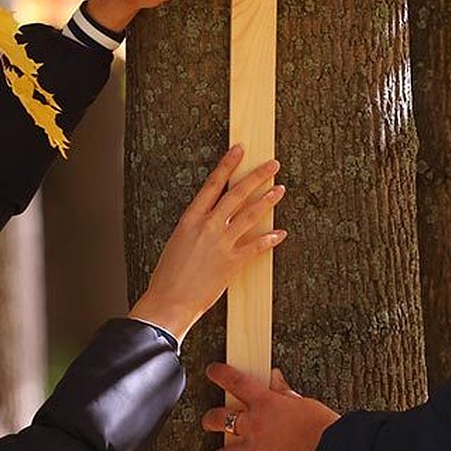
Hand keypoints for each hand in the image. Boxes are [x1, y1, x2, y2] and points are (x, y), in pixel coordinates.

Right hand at [128, 147, 285, 343]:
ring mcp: (222, 243)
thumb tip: (210, 218)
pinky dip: (270, 239)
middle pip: (237, 194)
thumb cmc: (168, 274)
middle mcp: (208, 226)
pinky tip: (281, 233)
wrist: (170, 300)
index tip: (239, 150)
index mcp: (191, 218)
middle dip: (257, 176)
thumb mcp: (178, 241)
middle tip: (272, 164)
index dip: (228, 165)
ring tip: (280, 189)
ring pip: (250, 215)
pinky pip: (256, 247)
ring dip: (267, 201)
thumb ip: (196, 226)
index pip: (213, 183)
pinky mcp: (233, 262)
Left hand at [203, 364, 339, 450]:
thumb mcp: (304, 403)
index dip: (221, 374)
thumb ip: (284, 393)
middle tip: (209, 421)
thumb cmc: (325, 428)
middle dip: (210, 420)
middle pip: (219, 419)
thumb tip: (275, 378)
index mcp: (266, 404)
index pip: (236, 382)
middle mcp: (255, 427)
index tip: (212, 371)